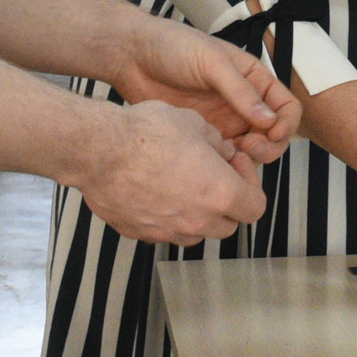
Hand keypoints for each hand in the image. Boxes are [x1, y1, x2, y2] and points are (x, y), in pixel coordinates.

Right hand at [69, 102, 265, 245]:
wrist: (100, 150)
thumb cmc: (147, 134)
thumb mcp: (194, 123)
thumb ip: (216, 142)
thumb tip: (222, 151)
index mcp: (220, 194)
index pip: (255, 207)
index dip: (251, 185)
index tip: (236, 166)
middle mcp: (197, 220)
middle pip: (228, 225)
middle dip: (227, 202)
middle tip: (213, 175)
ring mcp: (167, 231)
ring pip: (196, 232)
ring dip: (198, 213)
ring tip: (183, 182)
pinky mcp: (140, 233)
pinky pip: (164, 231)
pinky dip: (167, 217)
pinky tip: (155, 190)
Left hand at [102, 12, 297, 163]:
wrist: (133, 57)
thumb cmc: (173, 47)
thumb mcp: (211, 62)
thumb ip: (240, 91)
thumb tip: (269, 120)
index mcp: (253, 80)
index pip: (287, 107)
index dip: (285, 123)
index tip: (271, 132)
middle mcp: (243, 104)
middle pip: (273, 135)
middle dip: (269, 146)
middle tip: (247, 149)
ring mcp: (224, 122)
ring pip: (251, 151)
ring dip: (248, 159)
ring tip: (228, 155)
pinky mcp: (204, 136)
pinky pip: (224, 157)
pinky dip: (226, 163)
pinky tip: (212, 159)